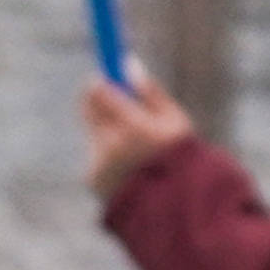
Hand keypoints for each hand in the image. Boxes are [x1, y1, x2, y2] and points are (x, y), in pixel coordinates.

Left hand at [82, 67, 197, 201]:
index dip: (101, 81)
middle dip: (98, 100)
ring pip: (95, 133)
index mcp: (134, 126)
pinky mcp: (92, 178)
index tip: (104, 76)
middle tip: (112, 100)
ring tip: (135, 148)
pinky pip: (97, 157)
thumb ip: (150, 92)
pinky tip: (130, 169)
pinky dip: (109, 156)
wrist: (173, 206)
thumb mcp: (174, 121)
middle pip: (90, 108)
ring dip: (107, 131)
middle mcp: (111, 144)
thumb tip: (126, 64)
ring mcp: (99, 162)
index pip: (101, 92)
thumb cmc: (179, 157)